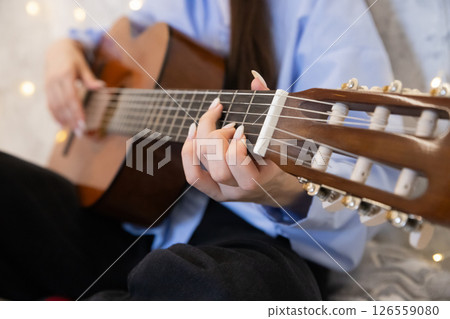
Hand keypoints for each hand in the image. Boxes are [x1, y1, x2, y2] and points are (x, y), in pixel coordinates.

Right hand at [45, 38, 103, 133]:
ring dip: (63, 119)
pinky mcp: (46, 88)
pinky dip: (55, 115)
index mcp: (65, 75)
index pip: (71, 97)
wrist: (56, 50)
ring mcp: (48, 85)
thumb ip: (90, 79)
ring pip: (55, 106)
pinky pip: (49, 104)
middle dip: (71, 119)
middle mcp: (55, 80)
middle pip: (63, 104)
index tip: (83, 123)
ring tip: (73, 130)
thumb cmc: (74, 59)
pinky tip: (62, 124)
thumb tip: (102, 87)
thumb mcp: (83, 66)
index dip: (76, 111)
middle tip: (80, 131)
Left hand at [181, 71, 303, 206]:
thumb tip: (254, 78)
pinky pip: (193, 175)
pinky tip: (193, 131)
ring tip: (215, 122)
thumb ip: (270, 106)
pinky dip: (188, 152)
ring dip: (204, 139)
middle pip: (218, 167)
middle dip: (219, 138)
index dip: (236, 146)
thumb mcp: (281, 136)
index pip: (241, 166)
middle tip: (230, 124)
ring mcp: (224, 191)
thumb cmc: (282, 158)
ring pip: (204, 167)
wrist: (278, 187)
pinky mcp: (213, 191)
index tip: (241, 128)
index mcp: (261, 179)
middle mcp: (240, 189)